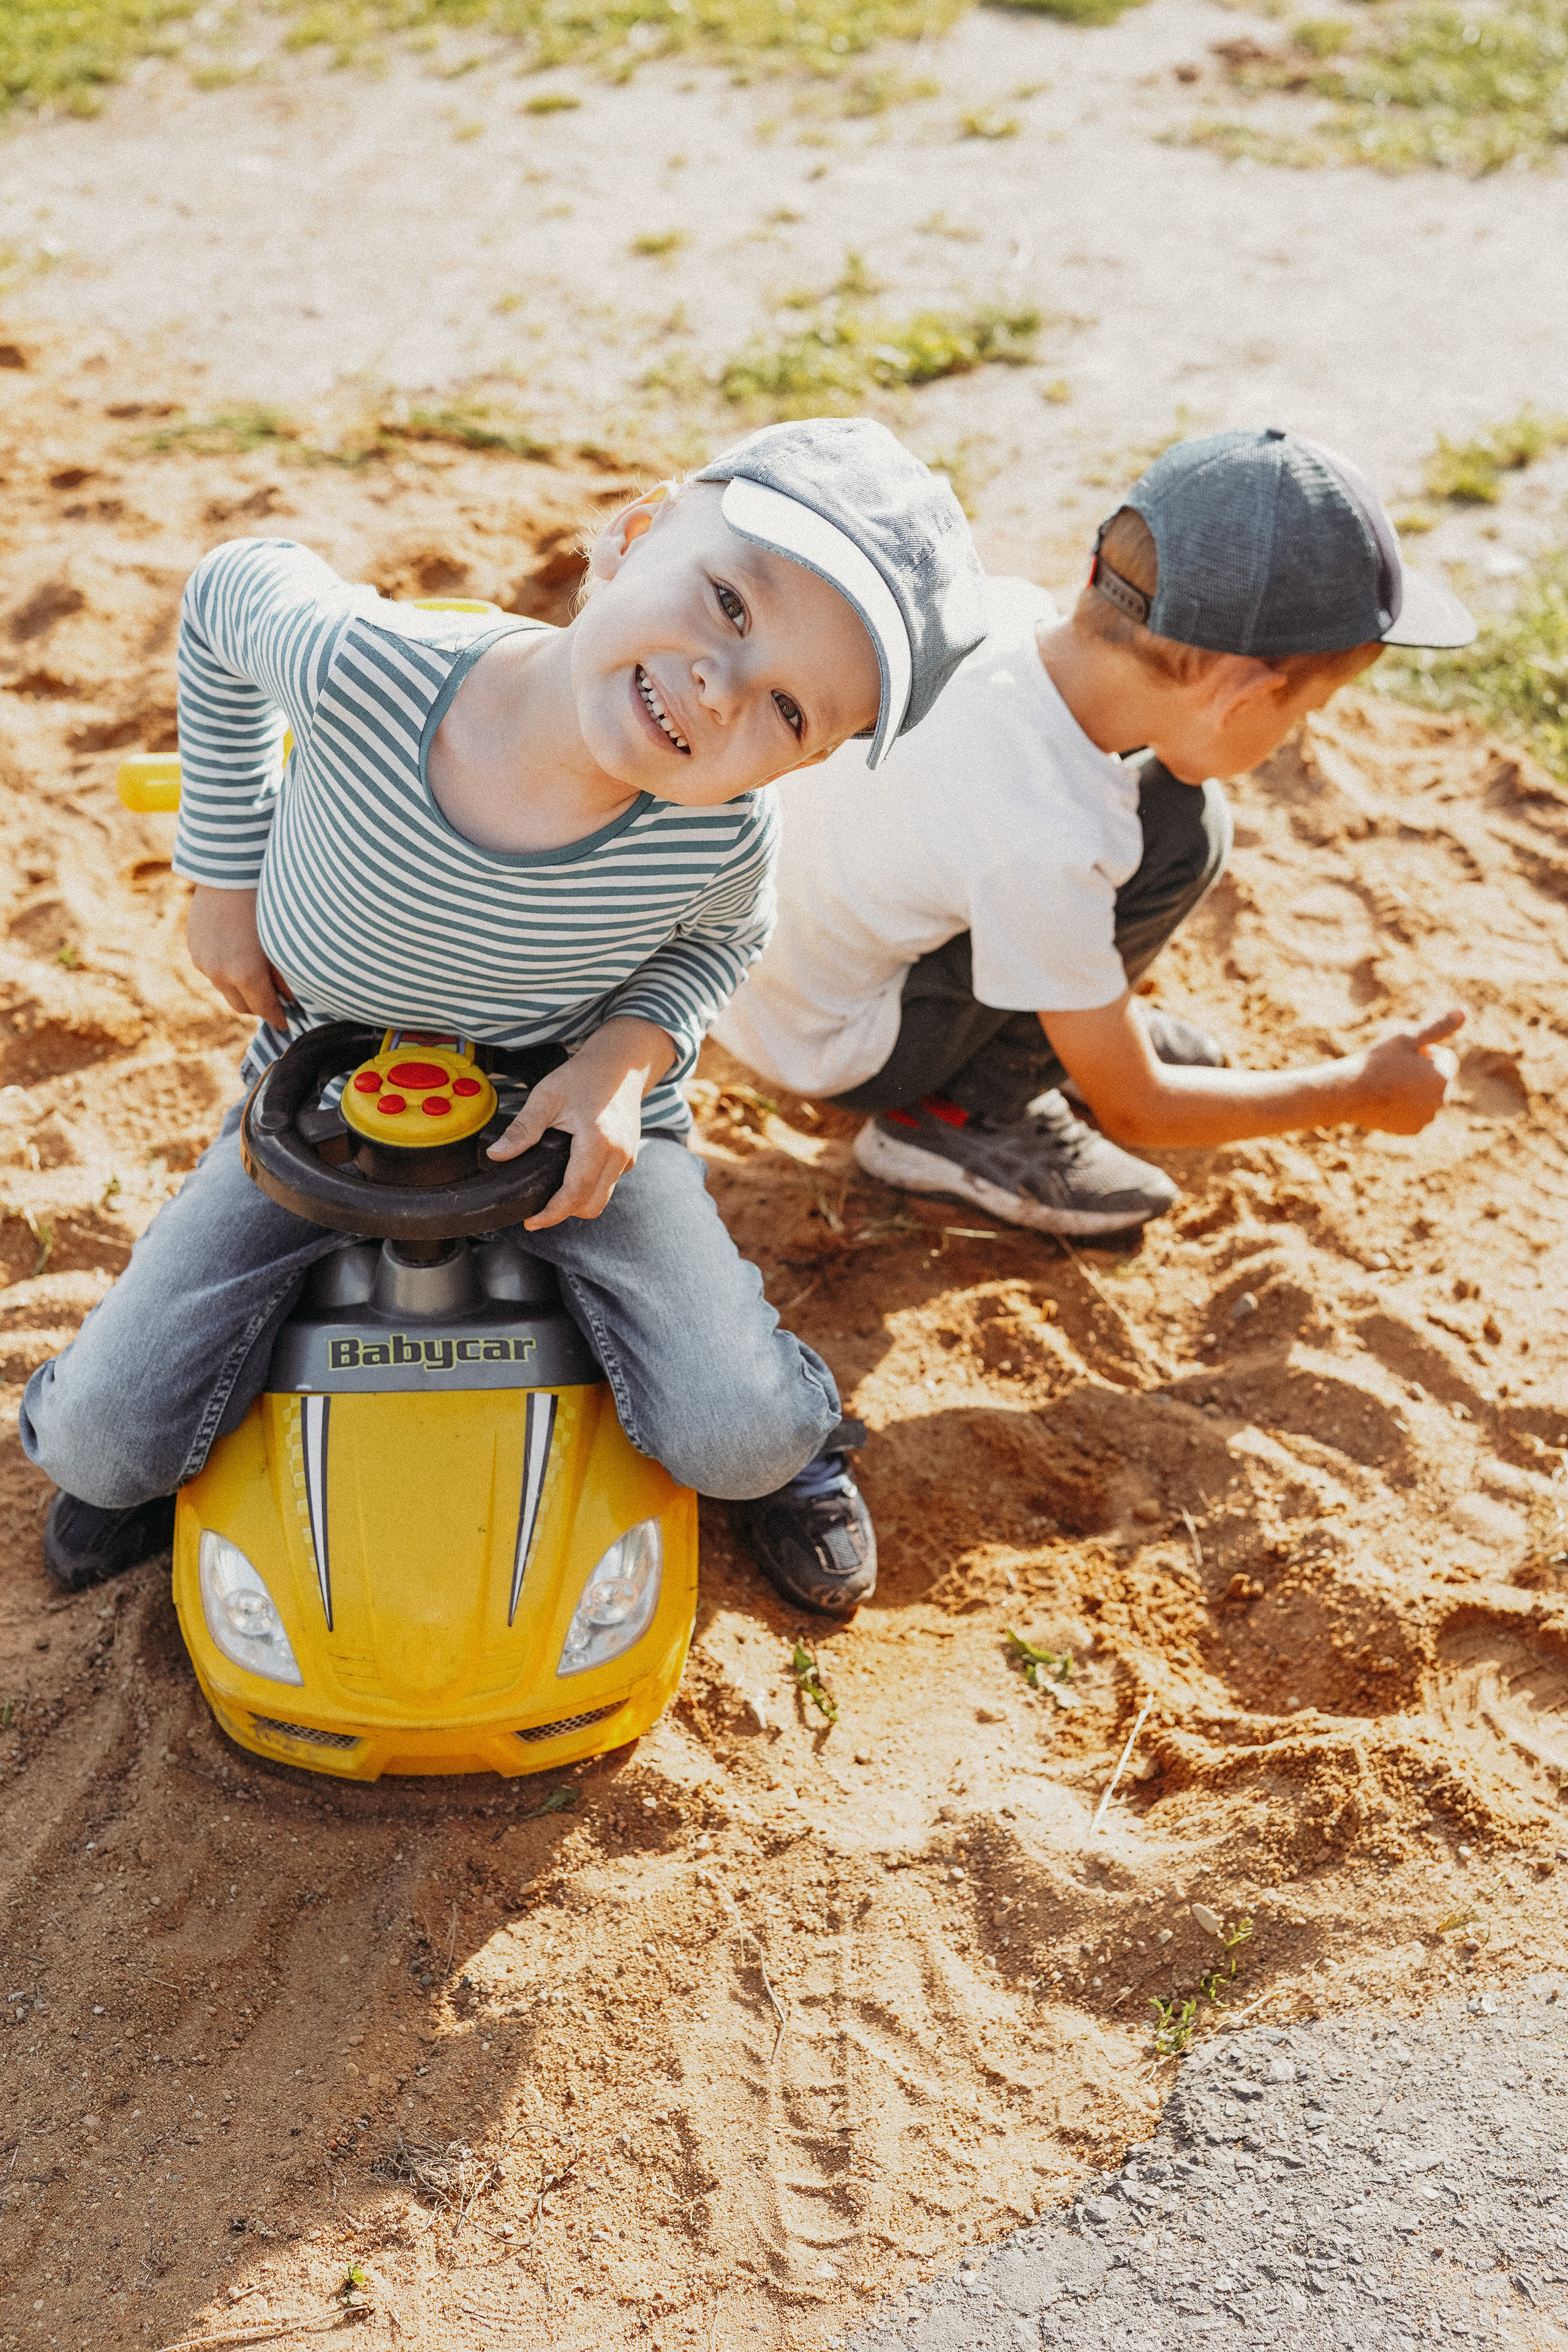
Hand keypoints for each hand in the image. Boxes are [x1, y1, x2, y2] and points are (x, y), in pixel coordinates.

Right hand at [186, 885, 293, 1028]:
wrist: (228, 870)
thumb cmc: (264, 902)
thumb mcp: (281, 941)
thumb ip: (286, 975)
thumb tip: (293, 998)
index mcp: (245, 973)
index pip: (264, 1009)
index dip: (278, 1018)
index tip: (288, 1024)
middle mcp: (220, 972)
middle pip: (241, 1006)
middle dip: (259, 1006)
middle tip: (275, 1001)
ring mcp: (203, 961)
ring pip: (225, 988)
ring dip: (241, 987)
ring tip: (257, 974)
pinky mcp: (194, 948)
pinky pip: (212, 969)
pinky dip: (226, 970)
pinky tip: (239, 953)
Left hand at [486, 1017, 676, 1229]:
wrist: (622, 1062)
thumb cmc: (586, 1074)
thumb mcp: (547, 1096)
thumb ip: (522, 1129)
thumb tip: (497, 1155)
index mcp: (598, 1141)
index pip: (575, 1193)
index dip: (552, 1214)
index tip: (532, 1222)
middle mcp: (619, 1154)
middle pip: (592, 1206)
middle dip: (565, 1212)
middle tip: (539, 1207)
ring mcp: (628, 1156)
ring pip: (602, 1198)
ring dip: (578, 1201)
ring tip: (553, 1190)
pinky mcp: (630, 1156)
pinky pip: (609, 1184)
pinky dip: (590, 1187)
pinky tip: (572, 1172)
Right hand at [1347, 1007, 1465, 1134]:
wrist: (1348, 1094)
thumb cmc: (1376, 1062)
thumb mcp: (1406, 1038)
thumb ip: (1438, 1026)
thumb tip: (1464, 1011)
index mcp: (1442, 1076)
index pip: (1446, 1059)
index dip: (1426, 1053)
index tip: (1404, 1056)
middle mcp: (1440, 1100)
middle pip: (1438, 1079)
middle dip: (1423, 1072)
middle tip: (1394, 1070)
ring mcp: (1426, 1118)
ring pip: (1427, 1097)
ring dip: (1416, 1090)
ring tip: (1389, 1086)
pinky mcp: (1412, 1130)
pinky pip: (1416, 1113)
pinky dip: (1406, 1107)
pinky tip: (1387, 1101)